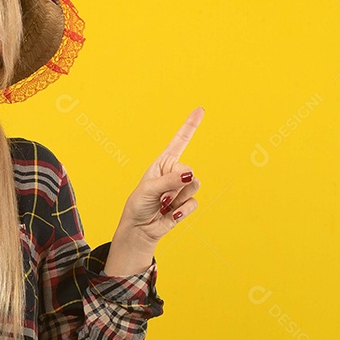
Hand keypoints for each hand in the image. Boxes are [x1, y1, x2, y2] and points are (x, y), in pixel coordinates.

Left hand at [117, 106, 203, 243]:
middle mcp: (174, 173)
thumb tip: (190, 175)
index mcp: (163, 164)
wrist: (140, 228)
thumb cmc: (138, 205)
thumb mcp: (149, 189)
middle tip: (160, 196)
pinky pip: (194, 202)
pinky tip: (169, 214)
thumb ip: (170, 181)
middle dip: (174, 185)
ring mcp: (181, 188)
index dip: (190, 126)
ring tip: (163, 204)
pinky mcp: (186, 202)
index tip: (200, 110)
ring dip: (177, 197)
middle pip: (188, 169)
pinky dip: (181, 211)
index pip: (179, 142)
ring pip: (194, 185)